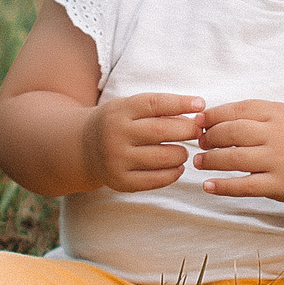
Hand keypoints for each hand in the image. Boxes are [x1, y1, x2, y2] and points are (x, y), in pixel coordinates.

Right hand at [82, 93, 202, 192]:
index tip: (200, 104)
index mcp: (120, 110)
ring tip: (184, 151)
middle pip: (162, 131)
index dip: (181, 103)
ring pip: (162, 158)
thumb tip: (196, 112)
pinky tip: (177, 167)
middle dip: (187, 130)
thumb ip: (158, 109)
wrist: (83, 147)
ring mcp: (117, 159)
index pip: (155, 103)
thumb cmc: (118, 123)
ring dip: (182, 154)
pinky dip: (174, 173)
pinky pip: (156, 179)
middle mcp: (116, 134)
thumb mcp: (129, 107)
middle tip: (198, 131)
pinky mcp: (121, 181)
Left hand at [193, 100, 283, 204]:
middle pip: (234, 133)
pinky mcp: (278, 185)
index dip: (214, 116)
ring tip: (199, 161)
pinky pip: (245, 186)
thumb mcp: (278, 118)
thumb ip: (248, 115)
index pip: (238, 110)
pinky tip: (208, 186)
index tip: (199, 122)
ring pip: (235, 158)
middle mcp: (280, 135)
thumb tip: (205, 119)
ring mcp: (280, 161)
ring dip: (211, 160)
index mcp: (278, 113)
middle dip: (211, 137)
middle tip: (200, 142)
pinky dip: (223, 187)